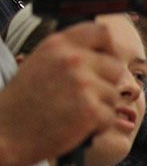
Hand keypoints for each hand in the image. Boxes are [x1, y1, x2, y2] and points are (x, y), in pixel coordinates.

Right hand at [0, 22, 121, 165]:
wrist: (6, 132)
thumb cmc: (25, 101)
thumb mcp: (41, 63)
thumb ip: (70, 54)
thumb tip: (104, 53)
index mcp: (58, 44)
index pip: (102, 32)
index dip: (108, 49)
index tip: (104, 62)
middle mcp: (73, 60)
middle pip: (116, 66)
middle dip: (106, 83)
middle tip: (86, 96)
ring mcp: (83, 85)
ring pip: (114, 94)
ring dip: (100, 106)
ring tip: (73, 111)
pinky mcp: (91, 110)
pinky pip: (110, 116)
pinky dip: (98, 125)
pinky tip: (75, 125)